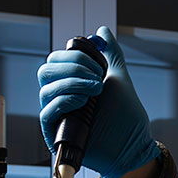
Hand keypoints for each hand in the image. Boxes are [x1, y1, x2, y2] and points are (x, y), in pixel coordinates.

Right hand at [38, 26, 160, 177]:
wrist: (132, 146)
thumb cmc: (126, 117)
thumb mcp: (120, 77)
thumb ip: (110, 53)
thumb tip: (102, 31)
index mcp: (72, 83)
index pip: (56, 59)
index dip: (75, 56)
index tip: (99, 66)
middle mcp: (61, 97)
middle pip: (46, 70)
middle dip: (73, 68)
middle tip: (98, 79)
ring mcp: (58, 114)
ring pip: (46, 88)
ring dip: (73, 83)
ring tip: (96, 91)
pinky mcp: (55, 132)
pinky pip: (47, 111)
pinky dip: (65, 100)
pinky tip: (83, 102)